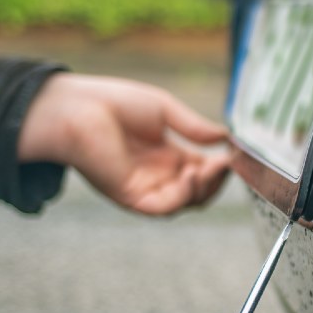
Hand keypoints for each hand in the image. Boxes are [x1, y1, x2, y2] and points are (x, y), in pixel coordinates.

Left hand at [18, 74, 230, 214]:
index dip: (220, 166)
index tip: (234, 153)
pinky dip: (182, 197)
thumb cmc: (114, 103)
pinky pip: (164, 208)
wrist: (78, 109)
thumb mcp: (164, 111)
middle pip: (198, 192)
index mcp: (166, 156)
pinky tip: (189, 176)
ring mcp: (145, 188)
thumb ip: (194, 128)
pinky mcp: (130, 196)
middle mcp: (157, 176)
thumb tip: (225, 137)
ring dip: (204, 189)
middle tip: (226, 163)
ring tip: (211, 168)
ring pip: (185, 203)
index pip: (202, 171)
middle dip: (217, 180)